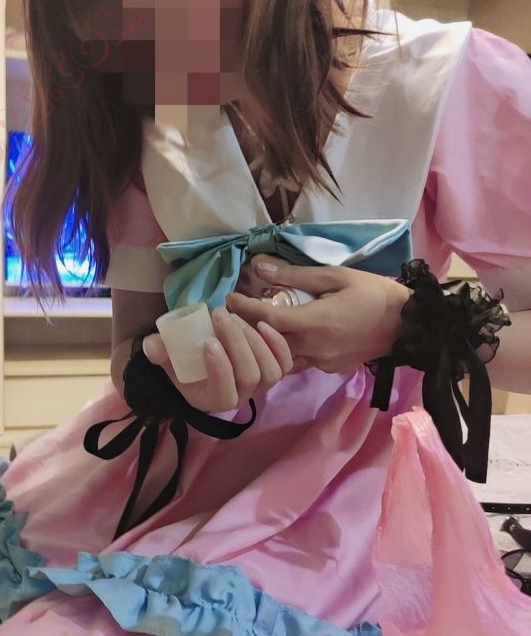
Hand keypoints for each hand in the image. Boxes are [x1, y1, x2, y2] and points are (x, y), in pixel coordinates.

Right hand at [142, 305, 292, 412]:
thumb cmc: (186, 365)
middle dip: (237, 342)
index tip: (208, 340)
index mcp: (214, 400)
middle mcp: (242, 398)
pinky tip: (263, 323)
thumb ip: (160, 353)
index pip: (224, 391)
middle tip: (220, 315)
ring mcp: (261, 386)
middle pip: (250, 375)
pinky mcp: (275, 370)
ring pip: (270, 369)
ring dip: (254, 339)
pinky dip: (277, 343)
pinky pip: (285, 362)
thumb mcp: (168, 362)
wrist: (204, 366)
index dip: (220, 367)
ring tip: (235, 316)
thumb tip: (152, 344)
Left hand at [225, 254, 412, 373]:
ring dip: (265, 343)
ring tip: (250, 325)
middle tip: (231, 313)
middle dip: (247, 329)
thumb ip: (295, 275)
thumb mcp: (335, 275)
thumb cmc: (373, 293)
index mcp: (315, 323)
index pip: (267, 319)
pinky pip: (299, 360)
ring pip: (282, 356)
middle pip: (269, 342)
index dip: (244, 309)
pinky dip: (285, 349)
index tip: (227, 298)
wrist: (409, 324)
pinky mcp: (330, 368)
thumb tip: (259, 267)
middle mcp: (315, 347)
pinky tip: (279, 336)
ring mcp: (322, 362)